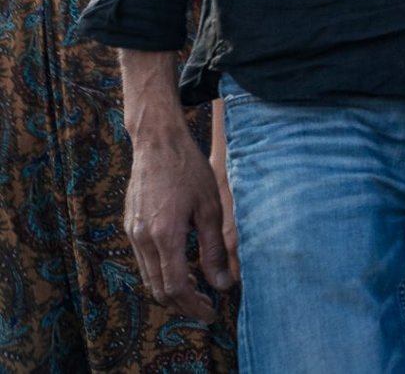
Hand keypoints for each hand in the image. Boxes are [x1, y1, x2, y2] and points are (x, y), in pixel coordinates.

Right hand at [125, 127, 234, 319]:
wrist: (158, 143)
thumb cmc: (189, 170)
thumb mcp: (211, 209)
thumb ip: (215, 249)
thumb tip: (223, 284)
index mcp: (164, 236)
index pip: (175, 287)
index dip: (193, 305)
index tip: (211, 312)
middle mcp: (142, 239)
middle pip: (158, 288)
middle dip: (182, 304)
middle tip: (205, 308)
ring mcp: (132, 233)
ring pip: (148, 277)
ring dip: (170, 290)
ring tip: (197, 291)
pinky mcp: (130, 226)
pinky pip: (143, 261)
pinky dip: (161, 272)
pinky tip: (181, 267)